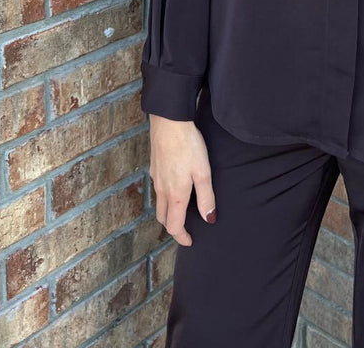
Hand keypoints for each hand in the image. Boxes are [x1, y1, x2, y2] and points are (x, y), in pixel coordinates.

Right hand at [148, 114, 216, 246]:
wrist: (169, 122)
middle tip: (186, 229)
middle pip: (163, 218)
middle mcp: (162, 190)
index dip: (182, 237)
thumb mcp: (203, 172)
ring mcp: (156, 178)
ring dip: (168, 213)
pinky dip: (165, 198)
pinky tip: (175, 188)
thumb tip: (208, 219)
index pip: (174, 226)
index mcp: (176, 195)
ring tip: (182, 212)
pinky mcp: (154, 167)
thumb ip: (206, 197)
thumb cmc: (188, 146)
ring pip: (159, 204)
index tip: (190, 241)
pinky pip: (158, 190)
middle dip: (173, 227)